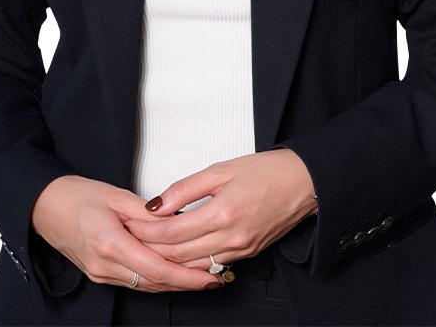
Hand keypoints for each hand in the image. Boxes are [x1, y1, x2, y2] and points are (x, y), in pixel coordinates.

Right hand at [31, 175, 222, 292]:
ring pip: (146, 285)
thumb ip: (149, 213)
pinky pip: (134, 281)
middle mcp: (105, 265)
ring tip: (201, 276)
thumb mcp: (116, 196)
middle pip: (155, 282)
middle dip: (187, 283)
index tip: (210, 276)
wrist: (42, 206)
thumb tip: (178, 221)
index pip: (157, 269)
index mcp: (110, 244)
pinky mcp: (99, 274)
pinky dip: (156, 279)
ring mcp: (100, 273)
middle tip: (215, 277)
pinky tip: (172, 273)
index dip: (187, 277)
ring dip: (174, 283)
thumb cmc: (75, 195)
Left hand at [125, 150, 317, 269]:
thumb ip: (185, 189)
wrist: (305, 184)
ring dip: (167, 259)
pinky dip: (190, 262)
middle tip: (130, 239)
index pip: (173, 232)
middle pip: (179, 254)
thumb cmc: (268, 171)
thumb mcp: (221, 169)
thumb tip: (155, 205)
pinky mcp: (247, 255)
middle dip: (150, 248)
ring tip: (146, 247)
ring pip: (193, 265)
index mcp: (223, 213)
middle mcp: (232, 238)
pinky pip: (211, 265)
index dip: (147, 231)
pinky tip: (176, 254)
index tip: (129, 224)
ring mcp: (240, 250)